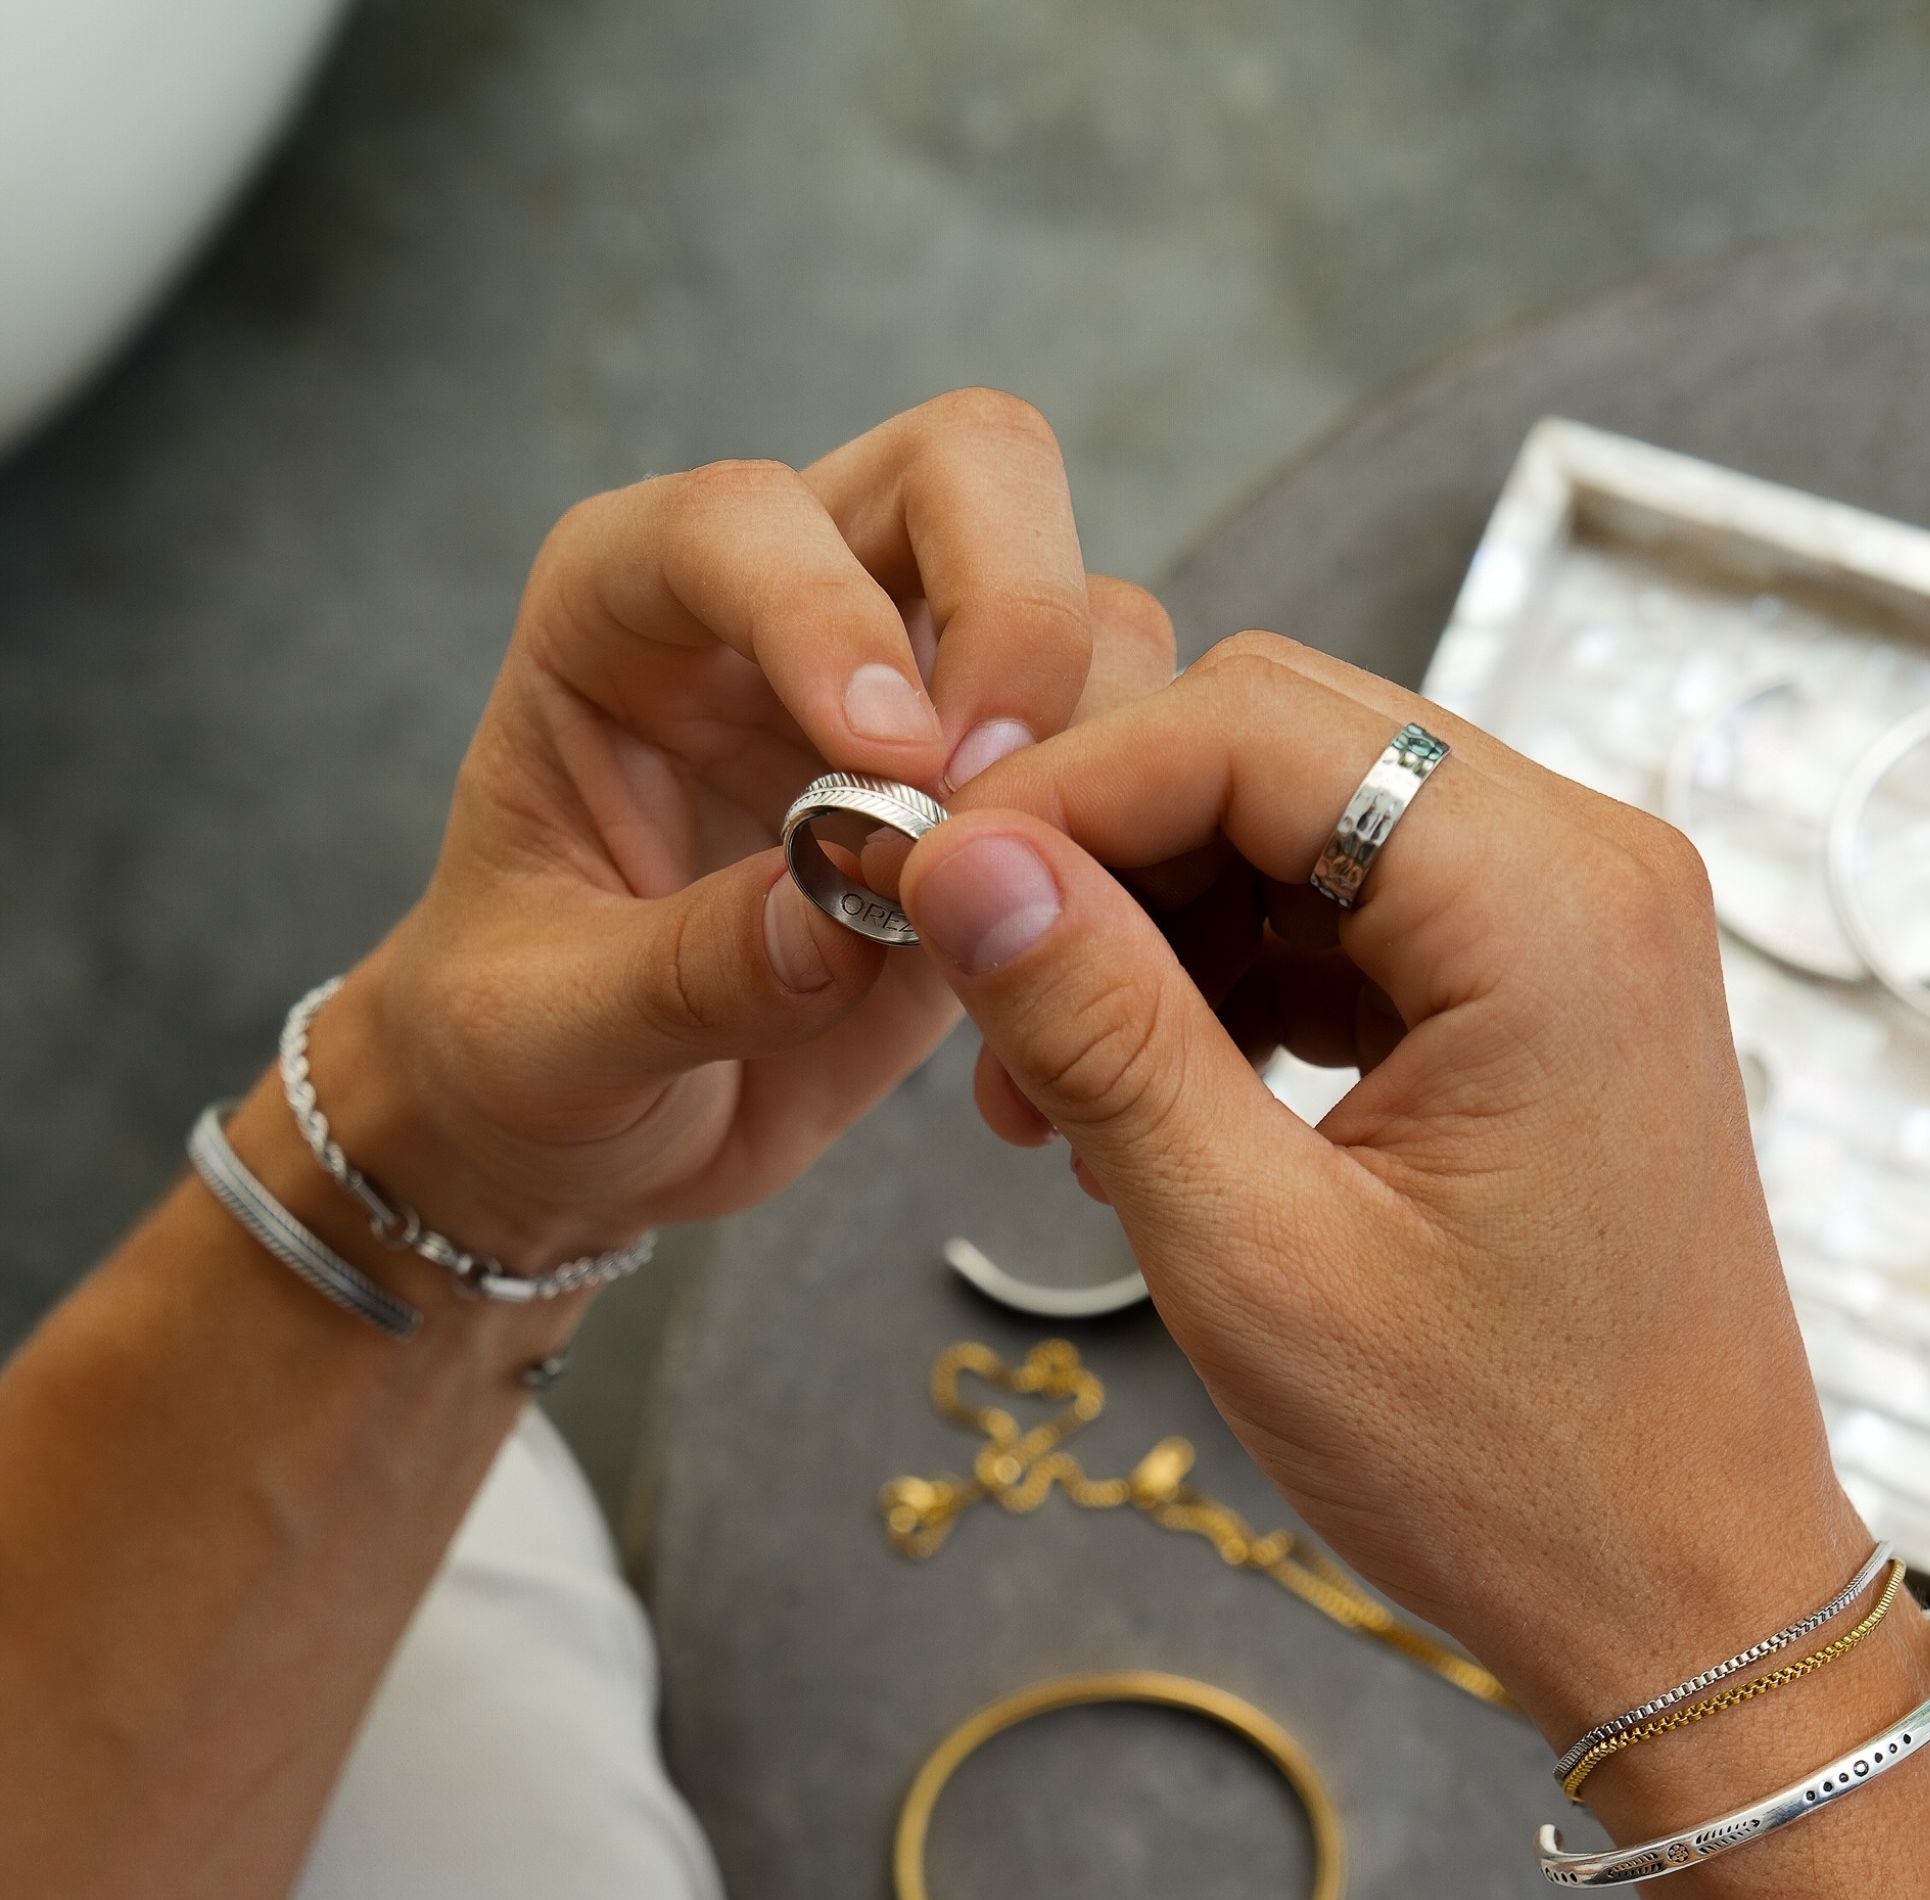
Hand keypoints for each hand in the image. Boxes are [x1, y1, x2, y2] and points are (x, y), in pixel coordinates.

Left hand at [323, 391, 1175, 1259]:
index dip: (823, 615)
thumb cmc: (519, 1049)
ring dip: (1090, 739)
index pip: (745, 520)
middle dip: (1018, 609)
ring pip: (1085, 601)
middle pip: (967, 468)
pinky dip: (1133, 826)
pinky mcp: (999, 788)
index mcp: (623, 608)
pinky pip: (1126, 743)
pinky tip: (1065, 946)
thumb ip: (683, 973)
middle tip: (1001, 794)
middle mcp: (784, 602)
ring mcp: (914, 685)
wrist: (589, 1124)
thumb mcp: (546, 1034)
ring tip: (1023, 904)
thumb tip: (843, 924)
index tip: (888, 768)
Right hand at [899, 632, 1856, 1729]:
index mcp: (1550, 903)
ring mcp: (1567, 923)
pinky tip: (1145, 1091)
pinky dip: (1220, 975)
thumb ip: (1100, 1031)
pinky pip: (1338, 909)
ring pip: (1292, 823)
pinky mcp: (1533, 985)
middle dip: (1098, 850)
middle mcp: (1582, 869)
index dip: (1060, 790)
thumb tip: (958, 862)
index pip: (1250, 727)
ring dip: (1148, 922)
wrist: (1675, 1593)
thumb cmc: (1505, 1464)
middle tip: (979, 988)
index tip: (928, 882)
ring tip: (1051, 1086)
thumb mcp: (1254, 1251)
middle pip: (1273, 747)